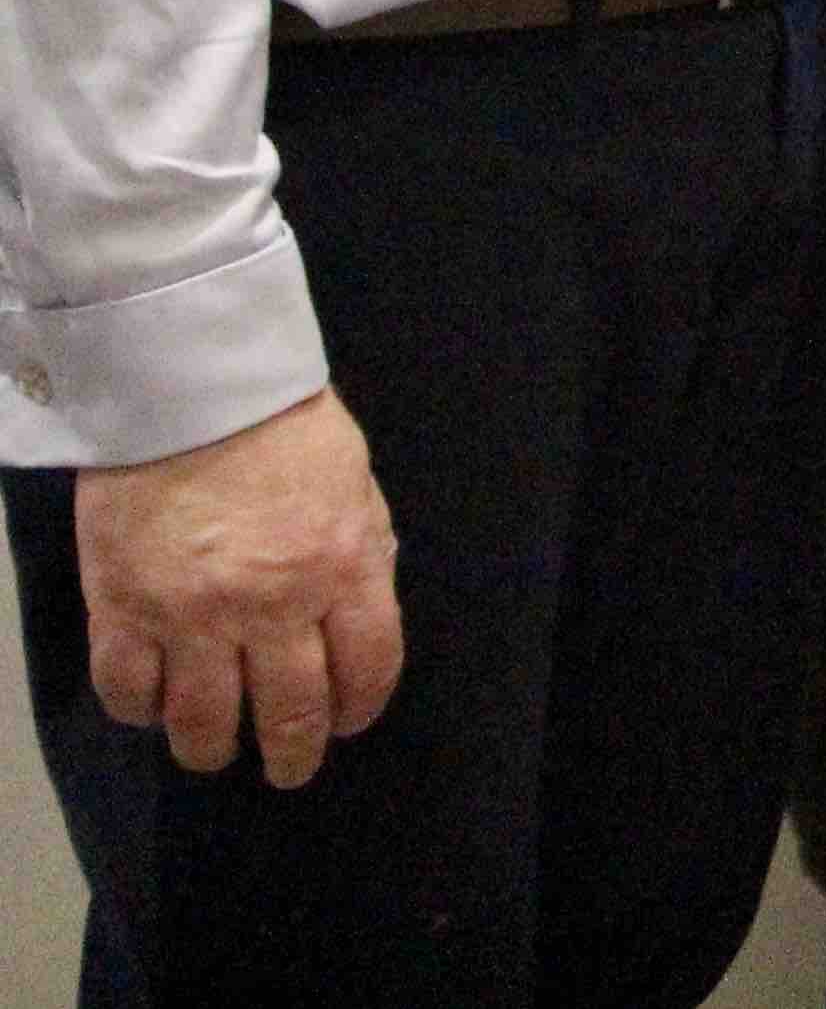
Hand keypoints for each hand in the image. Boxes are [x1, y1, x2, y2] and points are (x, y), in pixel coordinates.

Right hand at [74, 387, 405, 786]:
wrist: (190, 390)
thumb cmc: (283, 429)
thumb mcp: (355, 489)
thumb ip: (358, 558)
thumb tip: (355, 616)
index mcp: (344, 569)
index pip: (369, 670)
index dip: (360, 709)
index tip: (347, 722)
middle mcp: (273, 606)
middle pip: (292, 712)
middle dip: (295, 753)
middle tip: (288, 768)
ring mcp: (193, 616)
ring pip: (204, 722)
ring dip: (213, 749)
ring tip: (215, 752)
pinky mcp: (123, 610)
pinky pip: (128, 691)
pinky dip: (140, 713)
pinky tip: (152, 709)